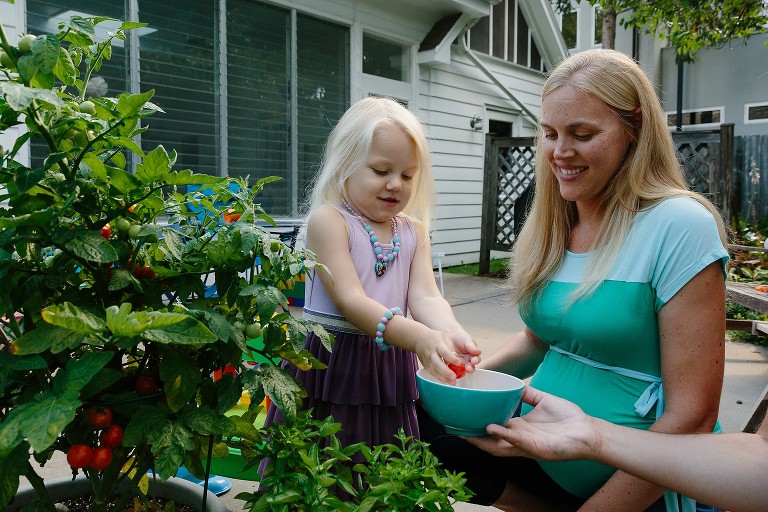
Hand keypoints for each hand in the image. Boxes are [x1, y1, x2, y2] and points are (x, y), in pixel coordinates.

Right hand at [415, 330, 466, 383]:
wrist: (419, 339)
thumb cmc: (435, 338)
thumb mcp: (445, 338)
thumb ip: (451, 348)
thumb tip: (458, 359)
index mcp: (437, 344)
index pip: (444, 352)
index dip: (451, 358)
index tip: (459, 363)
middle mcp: (431, 353)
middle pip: (437, 363)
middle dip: (446, 371)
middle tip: (454, 378)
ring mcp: (427, 360)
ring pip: (434, 370)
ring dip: (443, 377)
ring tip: (452, 382)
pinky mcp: (425, 365)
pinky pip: (431, 372)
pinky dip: (439, 378)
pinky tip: (446, 381)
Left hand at [447, 328, 481, 372]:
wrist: (449, 335)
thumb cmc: (460, 337)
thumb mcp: (467, 340)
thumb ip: (472, 347)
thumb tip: (478, 352)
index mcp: (472, 356)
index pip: (476, 360)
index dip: (476, 361)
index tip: (474, 361)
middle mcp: (466, 362)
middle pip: (469, 367)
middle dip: (469, 368)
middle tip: (467, 368)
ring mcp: (458, 364)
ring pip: (460, 369)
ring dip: (460, 369)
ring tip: (457, 364)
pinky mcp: (450, 364)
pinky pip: (451, 367)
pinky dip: (450, 367)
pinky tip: (449, 363)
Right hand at [465, 386, 600, 460]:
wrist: (589, 431)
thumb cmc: (568, 418)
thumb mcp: (542, 400)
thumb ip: (526, 393)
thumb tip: (511, 382)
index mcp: (519, 429)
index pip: (493, 431)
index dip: (476, 428)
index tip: (460, 419)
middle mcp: (520, 440)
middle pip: (490, 442)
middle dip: (472, 438)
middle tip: (455, 428)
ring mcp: (528, 446)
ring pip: (499, 446)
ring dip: (483, 440)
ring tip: (466, 432)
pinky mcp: (538, 449)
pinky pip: (518, 442)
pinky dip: (505, 435)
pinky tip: (492, 427)